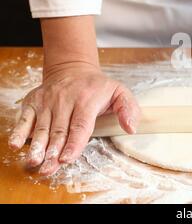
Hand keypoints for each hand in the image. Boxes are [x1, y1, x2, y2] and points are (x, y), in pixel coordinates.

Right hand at [8, 62, 139, 175]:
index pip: (80, 124)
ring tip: (33, 161)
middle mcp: (65, 100)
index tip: (68, 157)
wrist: (73, 68)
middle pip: (59, 130)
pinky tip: (15, 144)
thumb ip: (129, 109)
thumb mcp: (120, 92)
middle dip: (53, 151)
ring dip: (37, 146)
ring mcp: (47, 101)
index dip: (74, 142)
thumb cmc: (97, 86)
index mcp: (86, 100)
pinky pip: (25, 118)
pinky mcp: (33, 102)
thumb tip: (131, 128)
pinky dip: (19, 131)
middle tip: (49, 168)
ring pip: (41, 127)